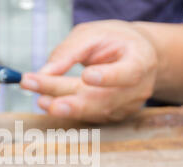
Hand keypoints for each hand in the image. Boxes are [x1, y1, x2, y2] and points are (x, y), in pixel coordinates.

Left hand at [20, 20, 157, 122]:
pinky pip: (90, 117)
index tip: (86, 76)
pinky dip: (70, 112)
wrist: (138, 57)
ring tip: (41, 101)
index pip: (128, 73)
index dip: (108, 77)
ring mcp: (128, 107)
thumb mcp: (94, 34)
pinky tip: (51, 104)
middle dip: (71, 101)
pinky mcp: (115, 117)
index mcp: (140, 61)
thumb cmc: (115, 41)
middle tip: (42, 98)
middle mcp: (138, 89)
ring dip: (65, 109)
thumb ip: (70, 50)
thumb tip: (46, 72)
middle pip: (103, 99)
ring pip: (94, 112)